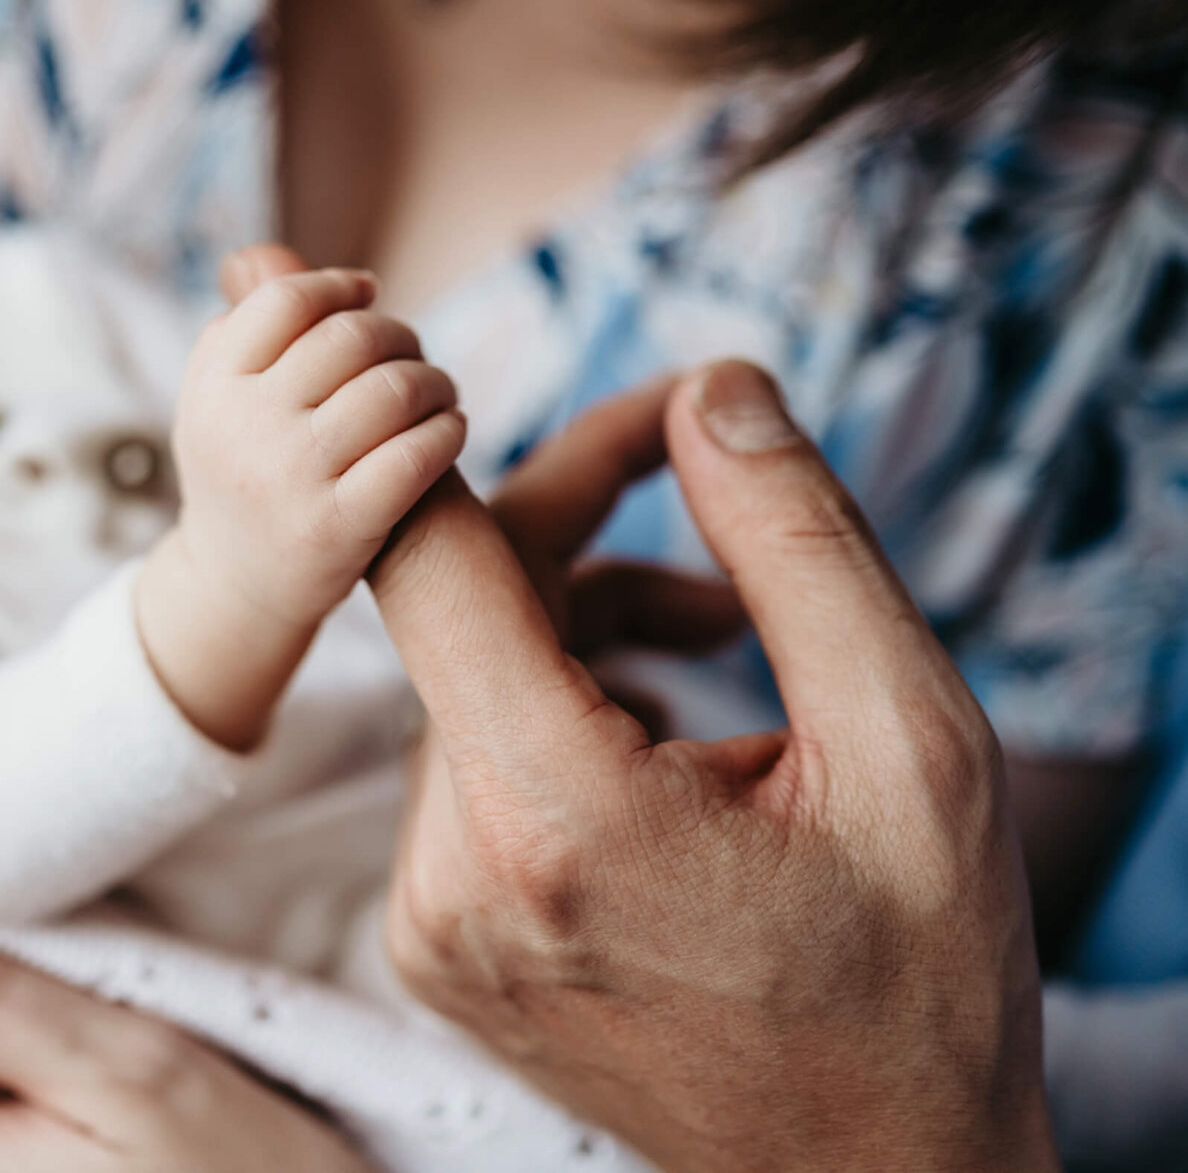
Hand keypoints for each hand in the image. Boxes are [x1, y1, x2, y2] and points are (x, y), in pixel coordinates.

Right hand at [171, 254, 464, 629]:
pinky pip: (416, 457)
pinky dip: (448, 434)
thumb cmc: (241, 473)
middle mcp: (246, 427)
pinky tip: (449, 433)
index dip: (339, 287)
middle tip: (412, 355)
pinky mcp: (340, 528)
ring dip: (434, 383)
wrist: (235, 587)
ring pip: (393, 391)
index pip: (287, 302)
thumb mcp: (215, 402)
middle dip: (399, 337)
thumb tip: (272, 256)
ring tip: (438, 394)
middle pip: (350, 339)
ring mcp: (293, 479)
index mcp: (214, 386)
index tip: (367, 293)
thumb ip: (241, 333)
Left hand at [367, 361, 1057, 1171]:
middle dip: (573, 522)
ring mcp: (435, 922)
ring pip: (468, 687)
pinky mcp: (440, 944)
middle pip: (460, 615)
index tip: (368, 309)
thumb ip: (799, 548)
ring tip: (729, 638)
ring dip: (582, 628)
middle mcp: (456, 876)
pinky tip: (671, 732)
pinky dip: (553, 715)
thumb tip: (709, 390)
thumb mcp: (911, 744)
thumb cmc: (918, 978)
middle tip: (688, 458)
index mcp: (559, 819)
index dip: (412, 427)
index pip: (432, 566)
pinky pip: (469, 769)